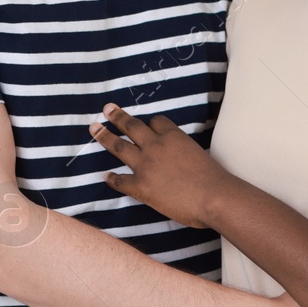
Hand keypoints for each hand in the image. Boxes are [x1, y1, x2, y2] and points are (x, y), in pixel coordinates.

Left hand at [88, 103, 232, 227]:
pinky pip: (120, 180)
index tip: (146, 125)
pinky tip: (106, 176)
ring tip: (94, 128)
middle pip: (132, 126)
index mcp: (173, 136)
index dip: (150, 124)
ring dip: (104, 136)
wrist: (213, 197)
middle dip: (117, 117)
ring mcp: (145, 165)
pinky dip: (112, 178)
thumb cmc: (214, 179)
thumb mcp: (198, 154)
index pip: (156, 121)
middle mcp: (156, 146)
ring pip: (119, 146)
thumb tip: (178, 161)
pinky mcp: (140, 186)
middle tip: (107, 109)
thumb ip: (184, 152)